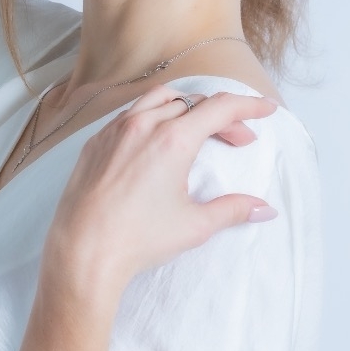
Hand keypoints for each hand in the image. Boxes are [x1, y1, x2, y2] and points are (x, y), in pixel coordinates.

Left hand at [43, 85, 278, 291]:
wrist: (83, 251)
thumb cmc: (138, 239)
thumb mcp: (194, 225)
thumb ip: (232, 210)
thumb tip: (263, 209)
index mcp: (173, 140)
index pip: (220, 108)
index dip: (248, 106)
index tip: (266, 109)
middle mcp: (143, 125)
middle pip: (192, 103)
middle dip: (221, 116)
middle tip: (237, 139)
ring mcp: (115, 130)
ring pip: (157, 99)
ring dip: (185, 108)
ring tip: (198, 130)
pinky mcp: (95, 142)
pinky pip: (129, 114)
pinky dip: (152, 116)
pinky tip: (157, 141)